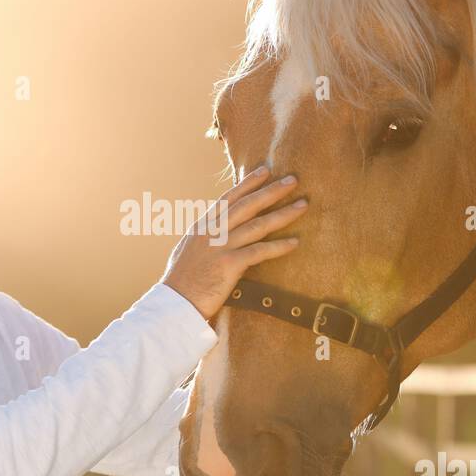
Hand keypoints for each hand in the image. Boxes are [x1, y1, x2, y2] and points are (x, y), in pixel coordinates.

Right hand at [160, 166, 306, 320]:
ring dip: (283, 214)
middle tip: (292, 180)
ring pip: (258, 225)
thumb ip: (204, 237)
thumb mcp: (188, 250)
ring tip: (302, 205)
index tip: (265, 170)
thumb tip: (215, 230)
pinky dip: (279, 247)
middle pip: (247, 205)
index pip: (228, 198)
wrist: (173, 304)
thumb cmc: (180, 282)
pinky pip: (260, 252)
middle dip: (271, 191)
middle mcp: (212, 231)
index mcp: (202, 226)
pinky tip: (295, 242)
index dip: (248, 183)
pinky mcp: (229, 265)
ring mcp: (221, 246)